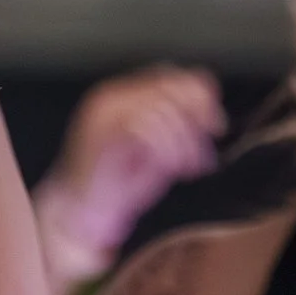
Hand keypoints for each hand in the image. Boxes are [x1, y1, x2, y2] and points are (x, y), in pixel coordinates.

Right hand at [32, 67, 224, 291]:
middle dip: (197, 115)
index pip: (169, 77)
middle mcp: (111, 98)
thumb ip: (178, 128)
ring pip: (161, 109)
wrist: (80, 218)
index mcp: (123, 97)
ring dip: (185, 140)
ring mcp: (103, 114)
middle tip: (209, 141)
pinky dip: (169, 150)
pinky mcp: (99, 133)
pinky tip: (175, 168)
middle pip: (169, 87)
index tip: (216, 123)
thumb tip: (209, 114)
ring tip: (190, 166)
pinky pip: (145, 129)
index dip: (199, 94)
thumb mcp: (159, 152)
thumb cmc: (117, 189)